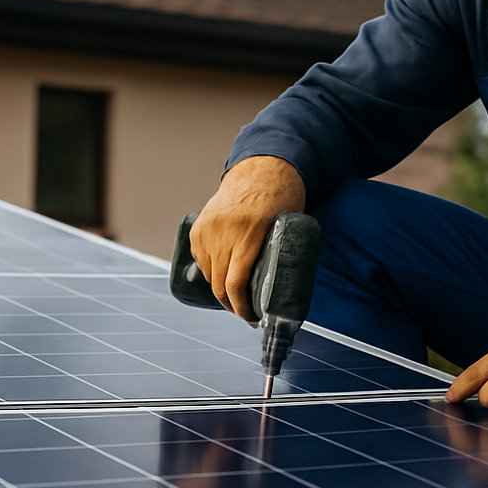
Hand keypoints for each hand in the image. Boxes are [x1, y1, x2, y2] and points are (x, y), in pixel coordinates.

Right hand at [189, 155, 305, 320]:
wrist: (261, 169)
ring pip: (208, 274)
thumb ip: (278, 254)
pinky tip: (224, 272)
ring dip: (220, 286)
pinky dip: (211, 269)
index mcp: (249, 233)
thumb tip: (281, 291)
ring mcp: (207, 229)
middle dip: (231, 303)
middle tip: (245, 310)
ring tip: (236, 292)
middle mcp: (223, 232)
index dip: (241, 308)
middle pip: (219, 284)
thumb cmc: (283, 198)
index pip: (235, 283)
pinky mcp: (198, 227)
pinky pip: (201, 259)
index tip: (250, 318)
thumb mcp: (288, 227)